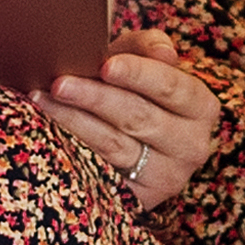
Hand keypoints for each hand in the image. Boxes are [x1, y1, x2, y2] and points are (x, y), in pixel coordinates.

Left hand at [37, 47, 226, 211]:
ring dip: (74, 120)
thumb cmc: (135, 88)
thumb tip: (164, 53)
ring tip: (43, 99)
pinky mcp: (142, 198)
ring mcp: (168, 176)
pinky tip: (51, 130)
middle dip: (95, 97)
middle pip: (138, 116)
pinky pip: (102, 170)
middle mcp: (192, 145)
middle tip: (59, 82)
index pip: (170, 87)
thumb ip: (150, 47)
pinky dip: (74, 148)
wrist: (133, 138)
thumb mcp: (143, 61)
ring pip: (115, 144)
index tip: (104, 66)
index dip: (137, 74)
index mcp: (201, 107)